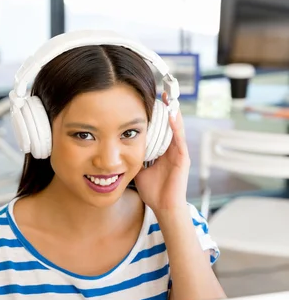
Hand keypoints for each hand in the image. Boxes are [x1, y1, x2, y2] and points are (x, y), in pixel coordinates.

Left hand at [134, 92, 190, 211]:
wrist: (163, 207)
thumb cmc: (152, 191)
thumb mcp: (138, 170)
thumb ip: (131, 158)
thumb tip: (116, 152)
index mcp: (161, 151)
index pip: (159, 129)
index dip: (154, 116)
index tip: (147, 101)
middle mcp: (171, 149)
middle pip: (169, 125)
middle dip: (165, 109)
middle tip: (160, 92)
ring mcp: (178, 153)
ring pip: (176, 128)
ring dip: (172, 113)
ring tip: (168, 97)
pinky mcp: (183, 159)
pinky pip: (179, 139)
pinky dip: (176, 126)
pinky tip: (172, 115)